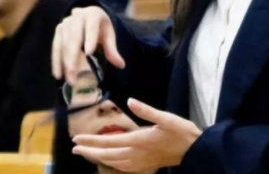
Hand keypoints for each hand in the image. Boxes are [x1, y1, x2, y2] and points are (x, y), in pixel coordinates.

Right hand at [52, 6, 125, 83]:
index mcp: (93, 14)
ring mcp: (65, 23)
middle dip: (72, 58)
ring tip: (68, 79)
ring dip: (64, 63)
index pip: (91, 27)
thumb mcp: (109, 35)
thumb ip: (112, 50)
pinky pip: (55, 46)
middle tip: (73, 75)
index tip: (88, 53)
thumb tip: (121, 65)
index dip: (89, 39)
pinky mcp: (58, 30)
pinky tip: (58, 74)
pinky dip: (56, 61)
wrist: (88, 15)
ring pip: (63, 44)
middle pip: (74, 38)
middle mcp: (77, 16)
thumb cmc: (100, 27)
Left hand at [72, 98, 201, 171]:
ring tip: (86, 154)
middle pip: (107, 155)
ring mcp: (140, 162)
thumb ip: (147, 110)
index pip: (109, 141)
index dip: (92, 141)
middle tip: (75, 148)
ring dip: (98, 159)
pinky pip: (122, 167)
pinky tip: (109, 161)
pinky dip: (111, 164)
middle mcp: (136, 153)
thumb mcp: (166, 117)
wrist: (193, 150)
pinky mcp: (145, 165)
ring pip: (113, 163)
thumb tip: (130, 101)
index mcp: (138, 140)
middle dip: (89, 152)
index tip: (77, 139)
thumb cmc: (181, 131)